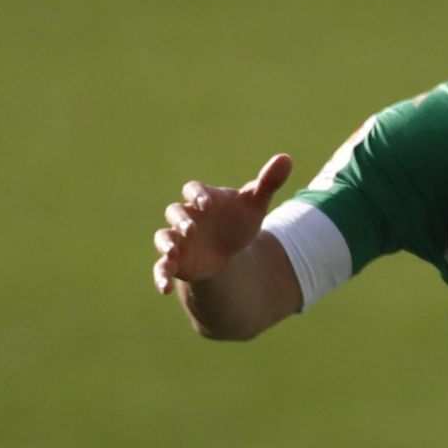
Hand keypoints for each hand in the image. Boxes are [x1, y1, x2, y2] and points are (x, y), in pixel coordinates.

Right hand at [152, 153, 293, 293]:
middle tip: (191, 229)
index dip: (198, 195)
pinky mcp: (176, 261)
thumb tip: (286, 158)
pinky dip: (160, 275)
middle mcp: (186, 217)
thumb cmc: (238, 221)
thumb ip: (267, 183)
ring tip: (171, 254)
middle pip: (175, 212)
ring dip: (165, 244)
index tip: (206, 204)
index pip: (194, 190)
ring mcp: (178, 239)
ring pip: (163, 238)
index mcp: (203, 199)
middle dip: (180, 220)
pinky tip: (164, 289)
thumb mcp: (254, 205)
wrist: (228, 250)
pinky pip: (161, 267)